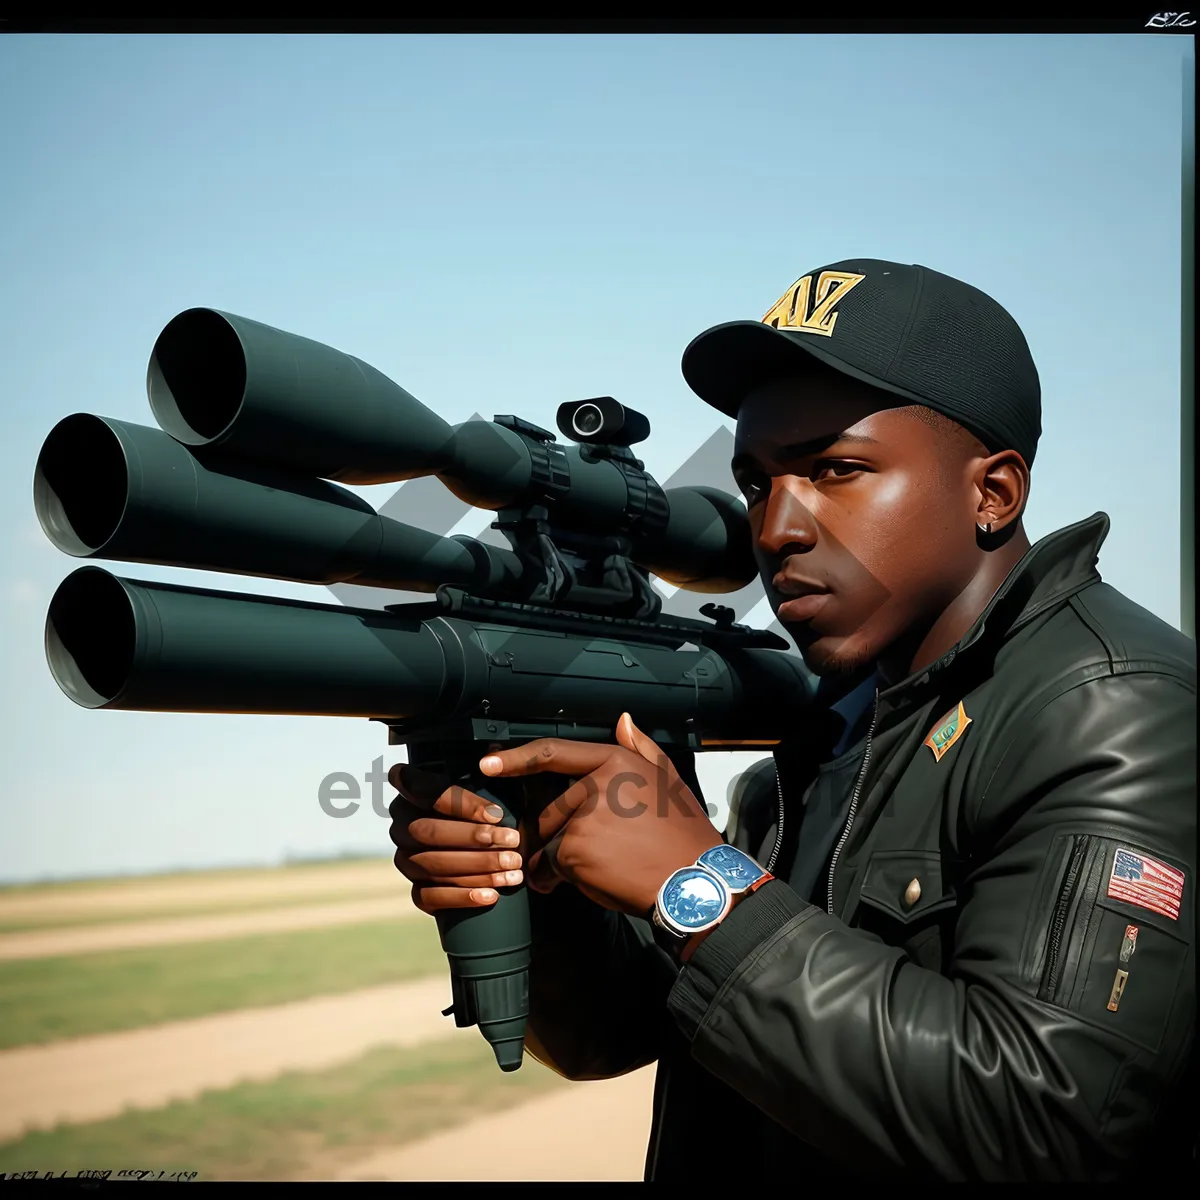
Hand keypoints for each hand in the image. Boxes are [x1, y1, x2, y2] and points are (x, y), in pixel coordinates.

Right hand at [387, 763, 573, 913]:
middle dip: (474, 838)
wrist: (492, 848)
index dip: (460, 803)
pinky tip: (490, 896)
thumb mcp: (492, 783)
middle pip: (429, 832)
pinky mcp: (416, 890)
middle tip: (512, 841)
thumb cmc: (492, 808)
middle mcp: (401, 824)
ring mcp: (406, 859)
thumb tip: (494, 756)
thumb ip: (489, 768)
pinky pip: (429, 897)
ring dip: (477, 868)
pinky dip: (462, 897)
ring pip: (432, 864)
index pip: (425, 791)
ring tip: (512, 869)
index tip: (497, 813)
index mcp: (410, 790)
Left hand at [478, 712, 722, 917]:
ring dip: (558, 860)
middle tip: (592, 856)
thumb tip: (622, 719)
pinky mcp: (573, 849)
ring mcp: (582, 816)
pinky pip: (548, 866)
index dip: (515, 758)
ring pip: (548, 840)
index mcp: (616, 761)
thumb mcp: (669, 780)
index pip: (553, 753)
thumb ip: (641, 748)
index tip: (487, 764)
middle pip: (550, 809)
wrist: (694, 883)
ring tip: (597, 869)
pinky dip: (559, 880)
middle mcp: (596, 783)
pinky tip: (592, 883)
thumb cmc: (683, 835)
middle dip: (558, 836)